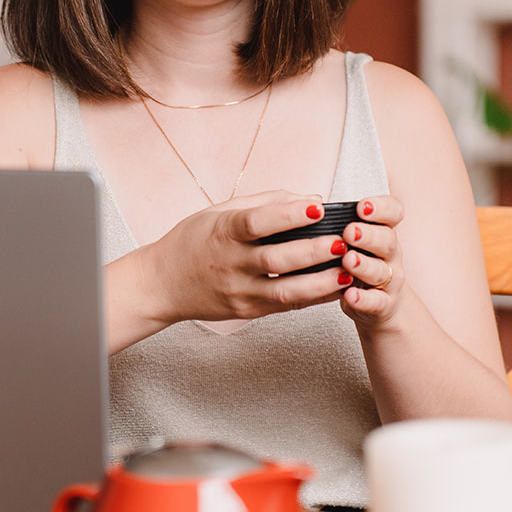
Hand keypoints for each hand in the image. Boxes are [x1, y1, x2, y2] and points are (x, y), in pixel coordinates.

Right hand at [125, 192, 357, 333]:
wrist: (162, 284)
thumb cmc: (195, 240)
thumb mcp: (221, 211)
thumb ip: (267, 202)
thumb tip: (314, 198)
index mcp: (223, 232)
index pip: (258, 222)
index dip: (289, 214)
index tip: (319, 206)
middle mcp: (231, 264)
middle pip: (277, 260)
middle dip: (315, 251)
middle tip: (346, 241)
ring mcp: (239, 292)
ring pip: (286, 291)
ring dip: (321, 282)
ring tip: (349, 270)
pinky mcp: (247, 312)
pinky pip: (285, 306)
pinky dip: (313, 297)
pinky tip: (335, 287)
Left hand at [335, 196, 405, 328]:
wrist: (378, 304)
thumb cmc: (357, 265)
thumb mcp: (352, 242)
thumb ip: (337, 225)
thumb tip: (309, 207)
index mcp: (382, 232)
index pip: (393, 212)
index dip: (381, 207)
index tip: (361, 206)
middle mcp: (390, 253)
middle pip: (388, 240)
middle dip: (368, 235)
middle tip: (349, 231)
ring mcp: (390, 279)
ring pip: (381, 271)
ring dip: (364, 265)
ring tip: (347, 260)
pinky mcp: (384, 304)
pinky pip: (377, 302)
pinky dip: (363, 299)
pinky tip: (349, 295)